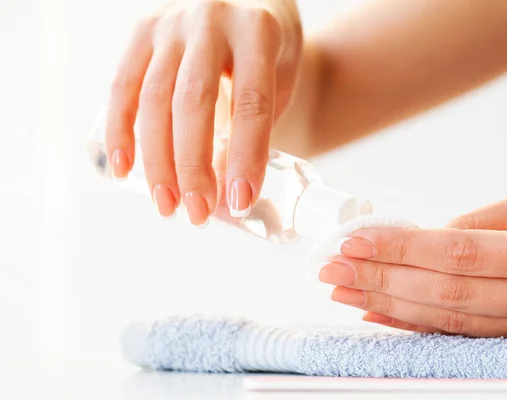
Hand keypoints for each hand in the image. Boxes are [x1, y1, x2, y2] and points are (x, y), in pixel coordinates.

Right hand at [105, 0, 301, 223]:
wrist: (247, 0)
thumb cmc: (269, 52)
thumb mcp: (280, 80)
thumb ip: (254, 127)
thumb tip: (224, 196)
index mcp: (258, 31)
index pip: (251, 102)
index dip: (245, 155)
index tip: (240, 200)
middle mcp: (211, 20)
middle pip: (194, 102)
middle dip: (192, 164)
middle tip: (197, 212)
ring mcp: (171, 23)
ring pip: (154, 98)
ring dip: (157, 159)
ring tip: (167, 205)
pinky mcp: (143, 32)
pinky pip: (123, 85)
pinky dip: (120, 130)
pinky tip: (124, 170)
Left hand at [319, 188, 506, 337]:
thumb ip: (482, 221)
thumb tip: (423, 238)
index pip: (456, 254)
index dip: (399, 250)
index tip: (354, 243)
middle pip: (443, 291)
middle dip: (379, 280)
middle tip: (332, 270)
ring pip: (448, 319)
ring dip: (388, 305)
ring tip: (344, 292)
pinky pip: (461, 335)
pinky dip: (416, 325)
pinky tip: (379, 314)